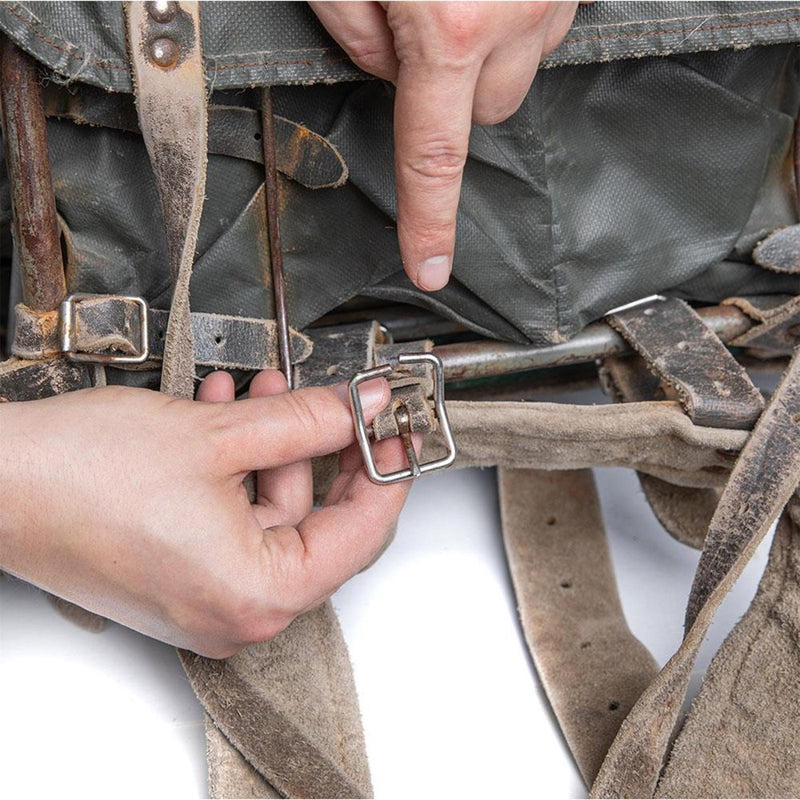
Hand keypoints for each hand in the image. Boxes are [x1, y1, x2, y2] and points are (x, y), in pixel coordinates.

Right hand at [0, 372, 410, 657]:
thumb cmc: (83, 475)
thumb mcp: (220, 435)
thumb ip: (306, 421)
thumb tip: (358, 410)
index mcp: (258, 595)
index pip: (359, 534)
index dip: (385, 475)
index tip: (396, 434)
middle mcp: (235, 612)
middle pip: (315, 522)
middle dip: (320, 449)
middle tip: (337, 402)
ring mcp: (206, 598)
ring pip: (271, 512)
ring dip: (272, 447)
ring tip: (265, 393)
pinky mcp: (181, 576)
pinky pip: (233, 518)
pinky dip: (238, 469)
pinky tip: (230, 416)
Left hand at [310, 1, 578, 289]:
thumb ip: (357, 38)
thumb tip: (390, 75)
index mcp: (452, 27)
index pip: (433, 159)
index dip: (429, 222)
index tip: (429, 268)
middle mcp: (518, 12)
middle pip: (490, 110)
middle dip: (453, 94)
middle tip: (415, 32)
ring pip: (522, 65)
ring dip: (488, 49)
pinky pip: (549, 18)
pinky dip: (516, 12)